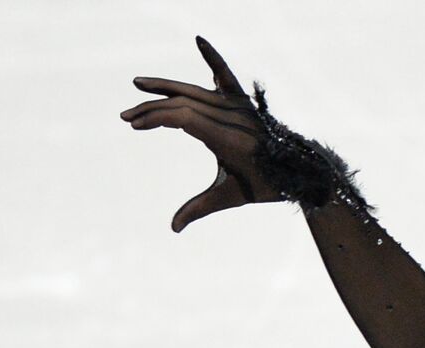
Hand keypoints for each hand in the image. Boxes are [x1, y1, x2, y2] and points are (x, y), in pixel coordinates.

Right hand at [120, 36, 281, 231]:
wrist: (298, 171)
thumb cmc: (264, 186)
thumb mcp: (230, 197)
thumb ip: (199, 208)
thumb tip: (173, 229)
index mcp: (226, 137)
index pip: (182, 118)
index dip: (155, 118)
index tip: (135, 125)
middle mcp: (231, 117)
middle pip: (182, 104)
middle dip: (151, 109)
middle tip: (126, 117)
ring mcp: (238, 106)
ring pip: (194, 90)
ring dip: (166, 87)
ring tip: (138, 84)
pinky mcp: (243, 101)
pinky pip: (226, 75)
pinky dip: (213, 58)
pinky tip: (199, 40)